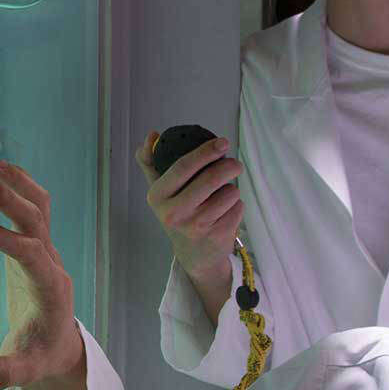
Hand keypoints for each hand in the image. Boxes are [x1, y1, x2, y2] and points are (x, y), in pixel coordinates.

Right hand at [0, 155, 83, 388]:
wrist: (62, 345)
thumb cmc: (42, 356)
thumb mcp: (26, 370)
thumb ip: (3, 373)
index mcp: (50, 290)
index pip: (30, 254)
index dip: (3, 237)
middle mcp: (52, 263)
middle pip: (35, 220)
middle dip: (8, 195)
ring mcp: (48, 251)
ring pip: (39, 207)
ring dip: (16, 182)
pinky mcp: (38, 245)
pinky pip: (35, 209)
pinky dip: (20, 185)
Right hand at [138, 130, 242, 289]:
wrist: (193, 254)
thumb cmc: (177, 213)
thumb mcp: (160, 190)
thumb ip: (151, 161)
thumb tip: (152, 134)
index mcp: (157, 196)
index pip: (183, 167)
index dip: (205, 151)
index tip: (223, 142)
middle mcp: (174, 212)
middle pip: (211, 178)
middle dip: (229, 166)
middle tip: (235, 164)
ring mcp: (196, 226)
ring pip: (229, 193)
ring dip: (233, 188)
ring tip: (225, 194)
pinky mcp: (216, 236)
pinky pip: (237, 208)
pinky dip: (237, 205)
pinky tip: (227, 211)